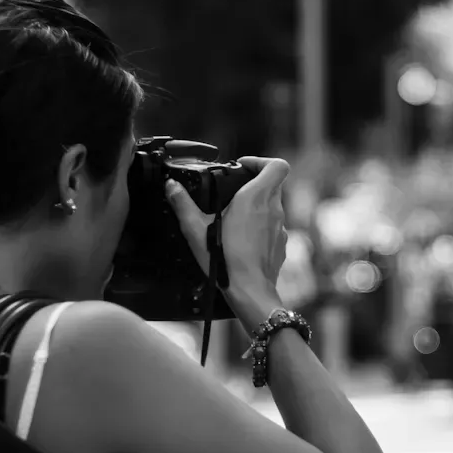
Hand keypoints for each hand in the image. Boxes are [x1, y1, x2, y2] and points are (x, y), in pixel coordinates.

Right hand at [166, 156, 289, 295]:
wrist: (250, 291)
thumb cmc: (227, 261)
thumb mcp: (196, 230)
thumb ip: (183, 204)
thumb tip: (172, 187)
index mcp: (256, 198)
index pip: (277, 165)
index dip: (261, 161)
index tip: (243, 167)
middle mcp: (273, 209)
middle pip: (272, 183)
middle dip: (253, 183)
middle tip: (233, 192)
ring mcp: (280, 227)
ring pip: (272, 205)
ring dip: (256, 206)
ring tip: (233, 219)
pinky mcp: (280, 243)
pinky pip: (272, 226)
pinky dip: (260, 226)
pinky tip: (242, 240)